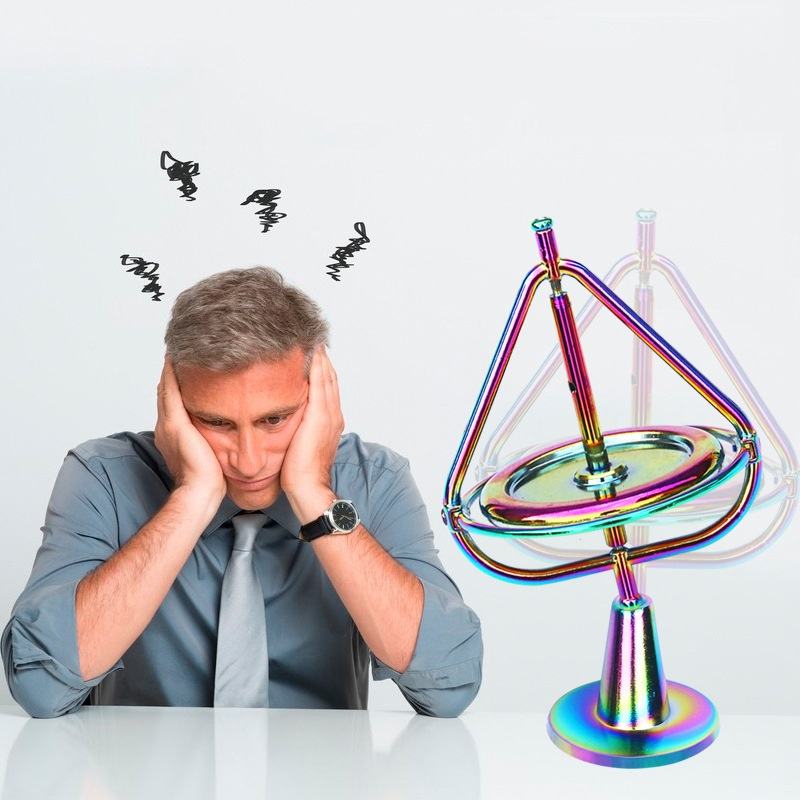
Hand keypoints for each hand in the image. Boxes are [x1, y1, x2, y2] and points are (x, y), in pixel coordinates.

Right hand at [154, 356, 226, 502]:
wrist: (202, 492)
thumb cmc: (212, 478)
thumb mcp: (214, 452)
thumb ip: (216, 440)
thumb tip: (231, 433)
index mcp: (175, 434)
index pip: (174, 402)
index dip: (178, 385)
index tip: (187, 368)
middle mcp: (167, 427)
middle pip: (167, 392)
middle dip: (173, 372)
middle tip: (181, 350)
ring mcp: (169, 424)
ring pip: (167, 388)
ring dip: (171, 369)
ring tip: (178, 348)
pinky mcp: (175, 424)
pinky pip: (170, 391)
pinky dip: (171, 374)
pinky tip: (175, 358)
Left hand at [281, 345, 343, 521]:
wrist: (308, 489)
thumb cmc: (299, 474)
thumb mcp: (297, 445)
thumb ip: (295, 428)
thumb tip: (281, 420)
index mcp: (329, 420)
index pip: (326, 386)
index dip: (319, 368)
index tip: (310, 351)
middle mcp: (332, 414)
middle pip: (329, 377)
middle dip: (321, 357)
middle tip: (310, 336)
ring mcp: (328, 415)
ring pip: (326, 376)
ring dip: (319, 356)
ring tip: (309, 337)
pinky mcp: (319, 417)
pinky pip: (319, 384)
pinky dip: (316, 366)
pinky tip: (308, 352)